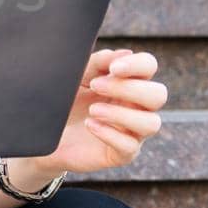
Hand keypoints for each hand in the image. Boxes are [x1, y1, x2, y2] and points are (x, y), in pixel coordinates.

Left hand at [27, 49, 166, 176]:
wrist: (49, 132)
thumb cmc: (69, 100)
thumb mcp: (79, 76)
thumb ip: (99, 63)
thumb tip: (123, 53)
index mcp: (130, 82)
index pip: (149, 67)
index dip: (138, 65)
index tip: (114, 68)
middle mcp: (138, 106)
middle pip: (158, 95)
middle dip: (128, 89)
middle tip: (96, 86)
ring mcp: (133, 132)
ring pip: (152, 123)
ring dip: (121, 114)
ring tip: (92, 110)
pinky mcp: (121, 154)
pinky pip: (130, 146)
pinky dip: (109, 133)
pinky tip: (90, 125)